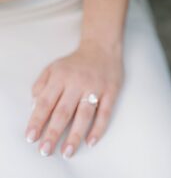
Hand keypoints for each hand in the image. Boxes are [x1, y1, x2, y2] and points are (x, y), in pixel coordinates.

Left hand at [25, 40, 122, 157]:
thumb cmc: (75, 62)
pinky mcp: (112, 91)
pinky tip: (91, 140)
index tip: (32, 137)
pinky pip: (105, 112)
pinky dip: (99, 127)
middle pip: (63, 111)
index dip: (37, 121)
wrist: (102, 46)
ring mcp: (96, 87)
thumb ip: (40, 86)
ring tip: (68, 151)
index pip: (46, 102)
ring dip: (75, 134)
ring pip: (84, 114)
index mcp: (60, 77)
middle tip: (46, 150)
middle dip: (53, 133)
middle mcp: (78, 82)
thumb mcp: (52, 68)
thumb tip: (34, 108)